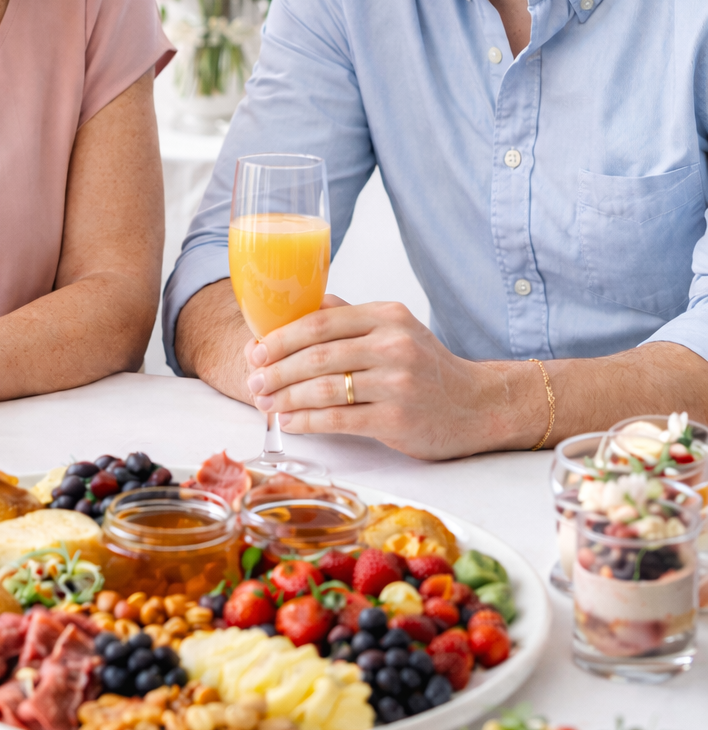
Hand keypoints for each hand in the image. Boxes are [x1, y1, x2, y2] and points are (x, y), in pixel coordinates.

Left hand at [243, 296, 520, 459]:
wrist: (477, 406)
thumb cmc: (427, 368)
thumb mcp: (395, 329)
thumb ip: (349, 317)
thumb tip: (298, 308)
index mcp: (388, 316)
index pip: (320, 321)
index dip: (281, 337)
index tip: (256, 350)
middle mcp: (394, 344)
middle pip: (317, 354)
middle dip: (276, 369)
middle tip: (253, 381)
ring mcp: (398, 382)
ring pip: (324, 387)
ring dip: (286, 397)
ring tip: (264, 403)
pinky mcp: (397, 419)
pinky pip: (339, 419)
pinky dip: (307, 421)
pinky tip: (289, 422)